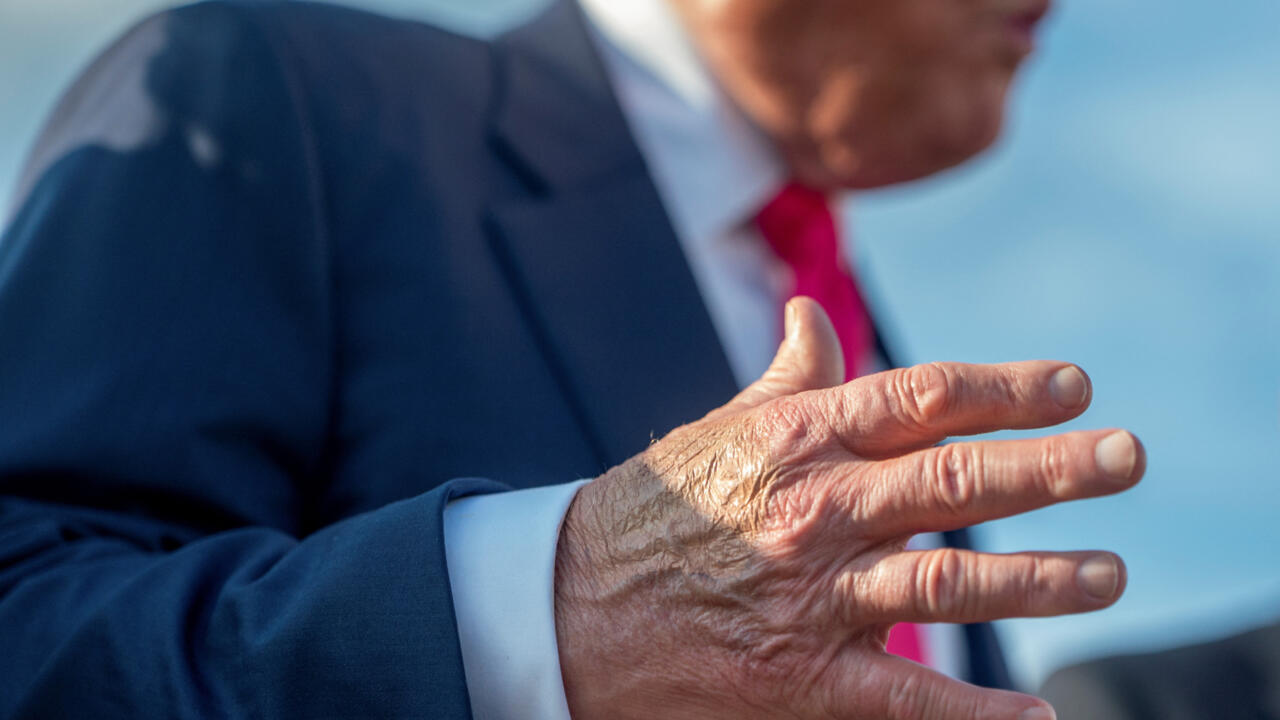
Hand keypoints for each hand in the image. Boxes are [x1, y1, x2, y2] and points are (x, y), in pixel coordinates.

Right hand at [554, 298, 1143, 719]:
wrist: (566, 605)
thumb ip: (785, 380)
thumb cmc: (655, 510)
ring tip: (1109, 573)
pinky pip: (901, 697)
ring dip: (1039, 581)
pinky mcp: (797, 677)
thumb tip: (813, 313)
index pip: (918, 399)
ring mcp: (807, 596)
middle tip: (1128, 458)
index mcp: (794, 440)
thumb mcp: (717, 431)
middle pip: (953, 481)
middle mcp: (811, 510)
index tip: (1074, 384)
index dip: (1004, 388)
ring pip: (945, 584)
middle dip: (1054, 470)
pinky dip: (973, 714)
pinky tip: (1035, 717)